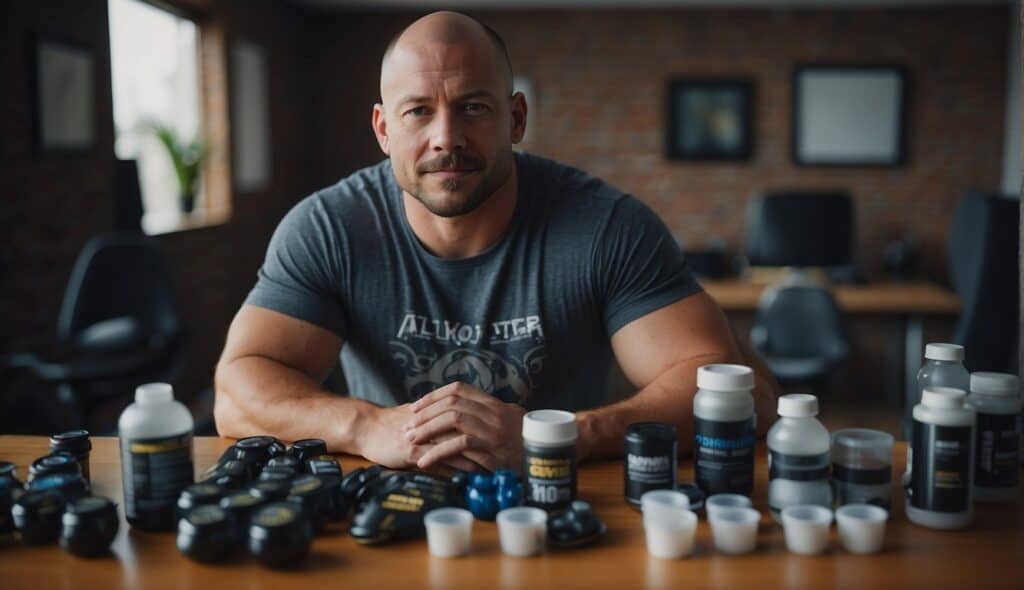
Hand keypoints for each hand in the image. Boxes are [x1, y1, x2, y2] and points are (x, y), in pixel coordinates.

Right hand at [353, 403, 496, 475]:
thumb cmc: (395, 423)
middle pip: (468, 427)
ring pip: (456, 444)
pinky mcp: (412, 452)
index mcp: (437, 409)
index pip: (469, 413)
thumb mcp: (422, 415)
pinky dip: (457, 467)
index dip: (488, 423)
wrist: (367, 427)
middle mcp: (433, 421)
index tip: (506, 433)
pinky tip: (471, 474)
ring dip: (476, 455)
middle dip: (488, 439)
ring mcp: (423, 437)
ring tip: (495, 465)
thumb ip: (442, 418)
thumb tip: (465, 422)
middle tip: (507, 451)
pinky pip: (440, 459)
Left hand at [405, 381, 525, 472]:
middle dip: (425, 414)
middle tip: (407, 426)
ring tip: (411, 441)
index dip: (434, 395)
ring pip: (454, 419)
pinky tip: (424, 462)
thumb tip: (457, 414)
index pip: (459, 388)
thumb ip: (485, 418)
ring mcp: (494, 430)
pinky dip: (438, 452)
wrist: (546, 461)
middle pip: (452, 402)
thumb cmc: (523, 446)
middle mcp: (494, 412)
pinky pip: (460, 445)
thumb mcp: (506, 424)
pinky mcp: (493, 450)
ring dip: (427, 429)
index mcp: (494, 404)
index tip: (415, 406)